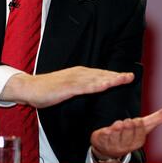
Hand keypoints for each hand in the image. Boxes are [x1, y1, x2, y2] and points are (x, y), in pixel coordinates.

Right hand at [0, 66, 133, 107]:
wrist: (30, 88)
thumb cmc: (49, 89)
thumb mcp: (68, 86)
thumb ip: (80, 86)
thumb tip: (93, 86)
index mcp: (79, 74)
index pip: (100, 74)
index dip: (114, 75)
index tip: (127, 76)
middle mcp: (78, 74)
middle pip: (100, 74)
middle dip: (116, 75)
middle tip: (131, 76)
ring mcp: (72, 80)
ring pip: (95, 79)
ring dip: (109, 79)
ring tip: (122, 79)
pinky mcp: (66, 87)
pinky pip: (83, 87)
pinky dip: (95, 86)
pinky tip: (104, 86)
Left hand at [90, 105, 161, 159]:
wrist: (109, 146)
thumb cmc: (129, 133)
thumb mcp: (144, 125)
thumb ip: (158, 117)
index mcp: (138, 140)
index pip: (140, 133)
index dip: (138, 127)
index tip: (137, 120)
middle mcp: (127, 144)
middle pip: (129, 134)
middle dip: (129, 128)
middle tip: (127, 121)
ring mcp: (115, 144)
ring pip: (117, 136)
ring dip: (117, 130)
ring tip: (118, 124)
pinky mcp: (103, 142)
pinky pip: (105, 138)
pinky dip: (106, 133)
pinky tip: (107, 130)